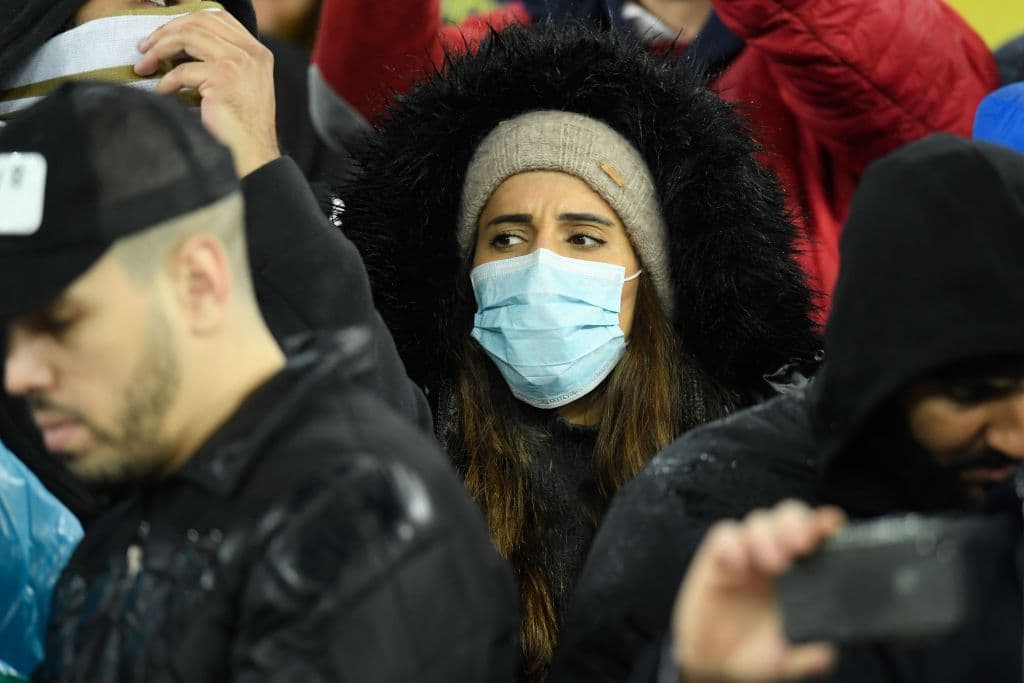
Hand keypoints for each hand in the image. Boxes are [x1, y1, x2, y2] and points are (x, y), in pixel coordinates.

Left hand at [135, 8, 279, 176]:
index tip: (164, 34)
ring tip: (145, 67)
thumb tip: (182, 45)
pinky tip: (162, 93)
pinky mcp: (223, 78)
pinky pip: (182, 71)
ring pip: (187, 38)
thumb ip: (225, 61)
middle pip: (199, 21)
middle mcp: (251, 53)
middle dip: (165, 31)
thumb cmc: (242, 126)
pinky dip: (167, 82)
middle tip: (145, 48)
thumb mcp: (241, 85)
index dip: (185, 20)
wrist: (252, 153)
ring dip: (159, 51)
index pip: (218, 17)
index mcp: (257, 52)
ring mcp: (238, 63)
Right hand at [671, 500, 845, 682]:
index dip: (824, 524)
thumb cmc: (754, 654)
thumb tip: (826, 653)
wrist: (713, 663)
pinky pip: (723, 535)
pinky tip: (736, 563)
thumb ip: (805, 657)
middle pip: (789, 517)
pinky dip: (731, 543)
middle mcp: (776, 557)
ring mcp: (746, 554)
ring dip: (767, 536)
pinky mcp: (717, 558)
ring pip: (759, 521)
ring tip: (771, 563)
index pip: (817, 538)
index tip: (831, 524)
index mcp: (802, 575)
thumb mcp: (784, 662)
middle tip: (799, 546)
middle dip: (796, 524)